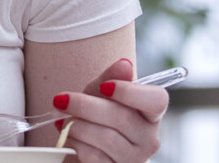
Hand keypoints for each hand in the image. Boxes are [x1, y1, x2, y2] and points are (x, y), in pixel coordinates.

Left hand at [48, 58, 164, 162]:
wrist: (83, 145)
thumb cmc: (95, 116)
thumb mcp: (99, 93)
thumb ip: (111, 78)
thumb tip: (124, 64)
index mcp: (151, 113)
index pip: (157, 100)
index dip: (130, 92)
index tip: (105, 86)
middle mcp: (149, 138)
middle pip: (123, 118)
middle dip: (86, 106)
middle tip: (62, 100)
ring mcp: (134, 159)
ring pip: (106, 138)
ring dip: (77, 126)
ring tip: (64, 120)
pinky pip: (94, 157)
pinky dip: (75, 143)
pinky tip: (68, 137)